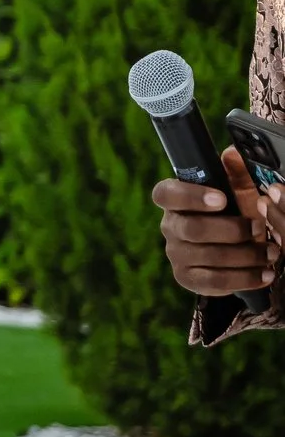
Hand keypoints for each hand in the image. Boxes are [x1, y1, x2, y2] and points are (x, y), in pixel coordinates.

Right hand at [153, 145, 280, 296]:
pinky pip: (214, 281)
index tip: (222, 199)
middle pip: (191, 229)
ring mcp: (176, 255)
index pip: (166, 194)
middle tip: (258, 227)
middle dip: (231, 230)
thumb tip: (232, 154)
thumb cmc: (231, 214)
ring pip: (208, 257)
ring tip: (272, 252)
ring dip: (246, 255)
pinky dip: (244, 278)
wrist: (231, 249)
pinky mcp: (187, 278)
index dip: (190, 196)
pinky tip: (265, 273)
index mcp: (174, 201)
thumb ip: (235, 173)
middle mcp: (170, 227)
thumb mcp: (236, 191)